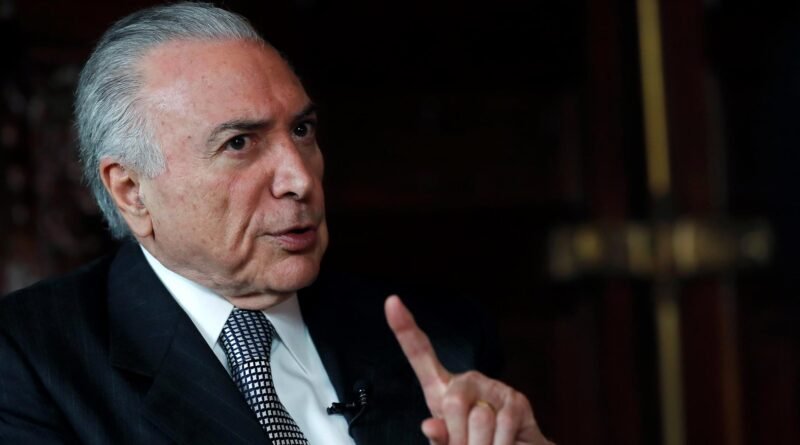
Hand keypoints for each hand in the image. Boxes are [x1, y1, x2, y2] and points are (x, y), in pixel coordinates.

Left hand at [384, 295, 552, 444]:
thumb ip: (439, 438)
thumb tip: (430, 426)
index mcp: (443, 390)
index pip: (421, 355)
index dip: (405, 329)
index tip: (392, 302)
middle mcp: (468, 381)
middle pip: (451, 402)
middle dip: (459, 436)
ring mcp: (494, 388)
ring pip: (478, 419)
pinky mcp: (517, 400)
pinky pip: (503, 426)